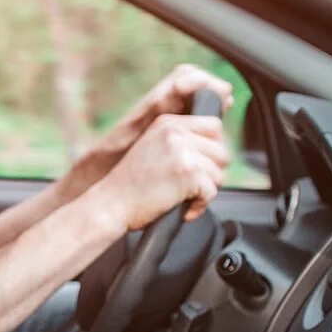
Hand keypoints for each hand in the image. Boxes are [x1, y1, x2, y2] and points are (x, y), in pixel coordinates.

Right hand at [93, 112, 229, 229]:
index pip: (213, 126)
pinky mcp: (188, 173)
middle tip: (189, 186)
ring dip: (205, 190)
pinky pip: (212, 191)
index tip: (197, 166)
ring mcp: (183, 152)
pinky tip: (182, 209)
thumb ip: (179, 141)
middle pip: (221, 151)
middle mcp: (176, 132)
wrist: (110, 204)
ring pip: (219, 173)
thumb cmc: (129, 185)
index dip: (212, 149)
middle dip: (211, 172)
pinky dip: (200, 205)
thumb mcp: (152, 148)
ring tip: (182, 198)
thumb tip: (216, 145)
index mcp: (167, 122)